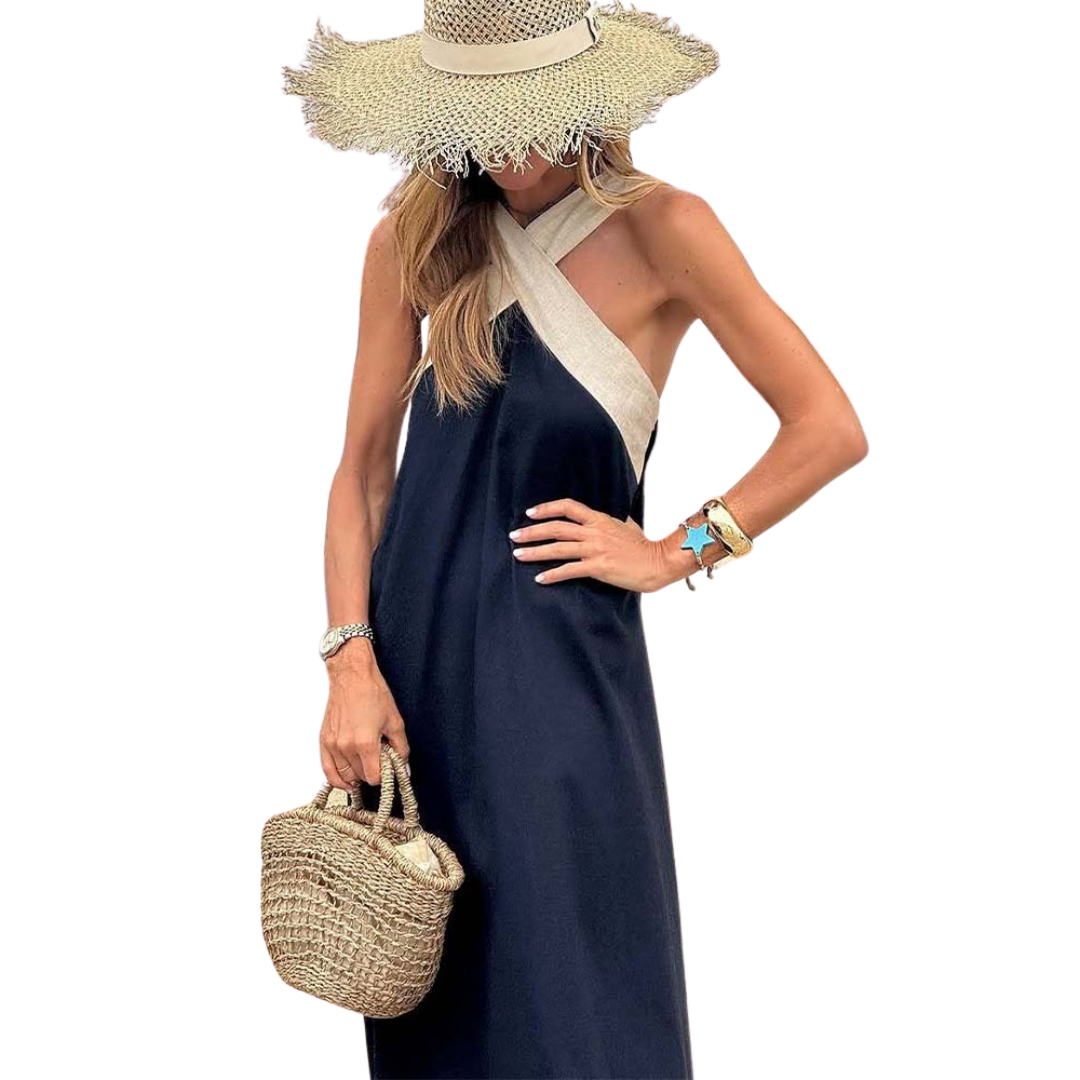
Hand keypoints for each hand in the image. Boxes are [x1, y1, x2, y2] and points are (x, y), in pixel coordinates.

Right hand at [320, 638, 409, 788]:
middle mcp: (346, 747)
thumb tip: (403, 766)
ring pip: (344, 776)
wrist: (352, 676)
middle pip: (359, 777)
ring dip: (356, 776)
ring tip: (365, 766)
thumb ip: (401, 748)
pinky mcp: (324, 740)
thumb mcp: (395, 721)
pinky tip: (345, 781)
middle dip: (371, 772)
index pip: (374, 777)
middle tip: (379, 760)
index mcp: (364, 743)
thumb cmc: (372, 693)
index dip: (384, 775)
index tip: (388, 768)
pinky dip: (336, 779)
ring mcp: (332, 745)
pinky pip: (327, 770)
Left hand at [509, 498, 695, 592]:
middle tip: (514, 535)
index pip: (568, 507)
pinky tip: (540, 579)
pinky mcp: (598, 567)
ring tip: (518, 554)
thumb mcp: (624, 527)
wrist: (659, 561)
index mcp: (599, 519)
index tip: (531, 513)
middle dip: (532, 531)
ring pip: (557, 548)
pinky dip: (552, 575)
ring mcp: (595, 549)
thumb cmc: (644, 546)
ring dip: (535, 551)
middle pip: (555, 528)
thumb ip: (608, 524)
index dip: (547, 508)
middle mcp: (594, 532)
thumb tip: (600, 524)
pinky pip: (569, 570)